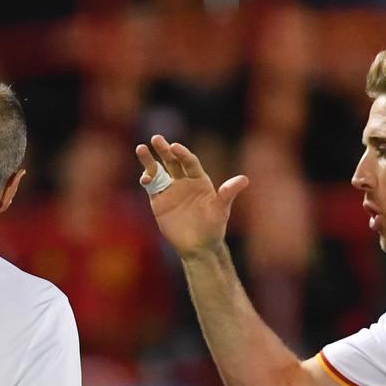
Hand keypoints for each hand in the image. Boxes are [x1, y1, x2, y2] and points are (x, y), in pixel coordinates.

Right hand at [135, 134, 247, 259]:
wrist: (198, 246)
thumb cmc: (213, 227)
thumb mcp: (221, 210)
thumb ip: (228, 193)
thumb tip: (244, 179)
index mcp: (199, 179)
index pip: (189, 162)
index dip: (182, 154)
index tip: (174, 147)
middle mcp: (183, 181)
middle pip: (172, 161)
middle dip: (164, 150)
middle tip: (156, 138)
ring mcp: (170, 190)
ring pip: (158, 170)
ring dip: (149, 160)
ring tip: (140, 148)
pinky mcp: (159, 201)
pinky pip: (151, 187)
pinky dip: (146, 180)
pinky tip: (144, 178)